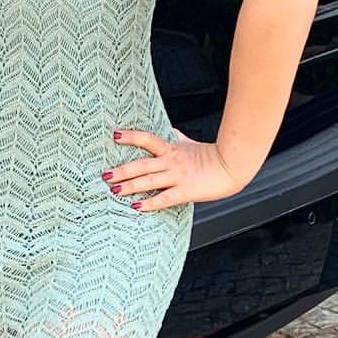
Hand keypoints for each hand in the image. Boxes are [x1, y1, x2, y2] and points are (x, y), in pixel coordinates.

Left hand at [101, 127, 251, 208]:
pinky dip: (149, 204)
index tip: (114, 135)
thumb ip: (178, 137)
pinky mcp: (185, 191)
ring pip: (148, 181)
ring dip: (129, 186)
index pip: (147, 139)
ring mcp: (177, 176)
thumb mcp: (191, 143)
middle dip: (122, 170)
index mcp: (172, 149)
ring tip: (114, 190)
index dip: (131, 136)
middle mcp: (171, 162)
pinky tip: (137, 207)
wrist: (233, 166)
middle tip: (105, 174)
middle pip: (141, 164)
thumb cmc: (214, 155)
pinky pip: (163, 198)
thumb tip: (169, 130)